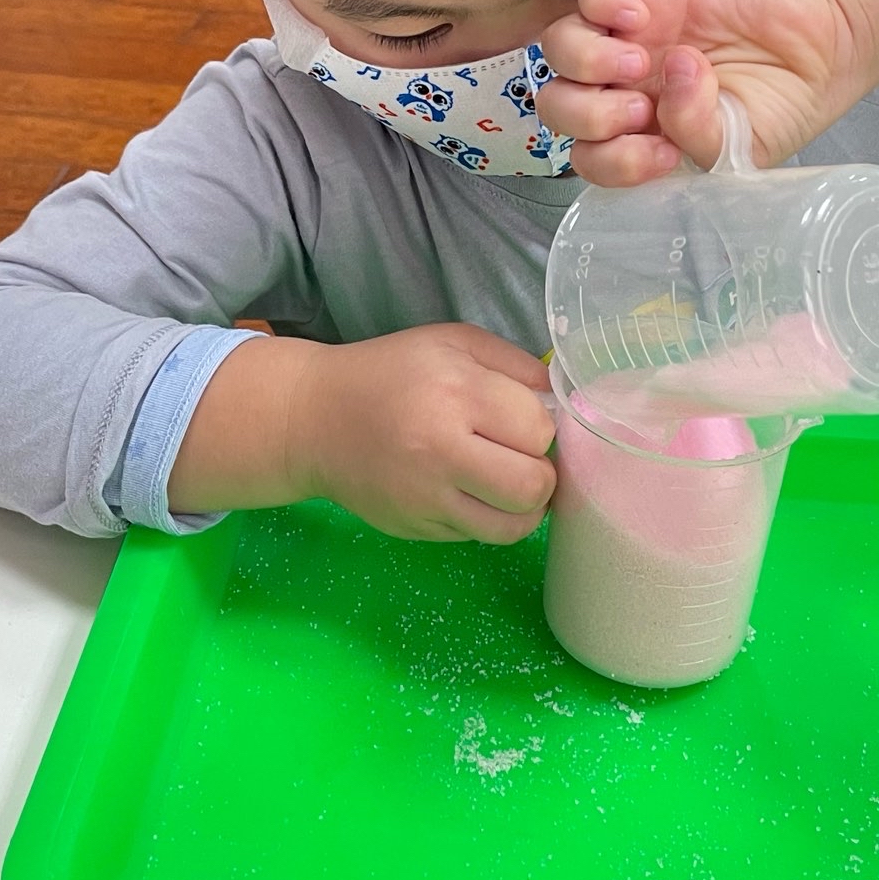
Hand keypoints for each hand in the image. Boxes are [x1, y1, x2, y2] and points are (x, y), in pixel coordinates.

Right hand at [173, 325, 555, 542]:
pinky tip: (472, 491)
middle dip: (541, 472)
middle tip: (523, 457)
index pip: (538, 428)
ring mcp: (426, 499)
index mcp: (455, 393)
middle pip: (533, 485)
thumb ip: (515, 366)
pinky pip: (478, 537)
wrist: (313, 418)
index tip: (521, 418)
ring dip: (524, 506)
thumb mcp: (452, 343)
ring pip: (513, 526)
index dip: (540, 425)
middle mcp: (440, 450)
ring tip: (509, 482)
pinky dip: (487, 518)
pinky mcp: (416, 529)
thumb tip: (565, 402)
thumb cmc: (391, 372)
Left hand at [537, 0, 878, 186]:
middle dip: (588, 115)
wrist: (817, 42)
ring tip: (641, 63)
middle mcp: (621, 88)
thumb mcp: (743, 143)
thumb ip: (698, 133)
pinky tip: (640, 17)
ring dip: (588, 61)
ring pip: (559, 46)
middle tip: (640, 108)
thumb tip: (671, 79)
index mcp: (638, 136)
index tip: (663, 153)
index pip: (588, 156)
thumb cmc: (777, 101)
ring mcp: (624, 37)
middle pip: (558, 104)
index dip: (609, 161)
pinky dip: (602, 3)